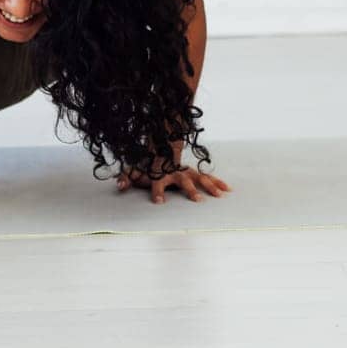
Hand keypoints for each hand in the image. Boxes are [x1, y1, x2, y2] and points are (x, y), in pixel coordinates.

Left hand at [116, 164, 230, 204]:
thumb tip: (119, 185)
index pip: (157, 182)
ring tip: (219, 196)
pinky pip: (207, 177)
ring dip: (209, 186)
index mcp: (160, 173)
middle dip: (190, 190)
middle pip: (183, 181)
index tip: (158, 202)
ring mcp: (186, 171)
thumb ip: (127, 177)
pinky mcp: (193, 172)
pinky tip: (227, 189)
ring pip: (199, 178)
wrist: (160, 145)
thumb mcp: (134, 168)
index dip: (157, 191)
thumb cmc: (147, 161)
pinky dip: (217, 182)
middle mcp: (175, 172)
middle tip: (197, 200)